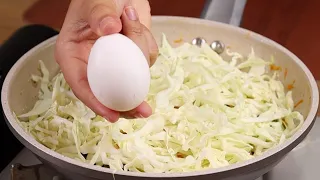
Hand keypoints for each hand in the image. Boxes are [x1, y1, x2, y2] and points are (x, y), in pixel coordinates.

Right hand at [55, 0, 157, 121]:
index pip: (81, 86)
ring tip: (131, 22)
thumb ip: (100, 14)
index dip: (96, 104)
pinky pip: (145, 62)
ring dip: (139, 52)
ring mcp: (113, 63)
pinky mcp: (130, 59)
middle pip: (108, 94)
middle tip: (143, 111)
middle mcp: (92, 64)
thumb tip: (109, 29)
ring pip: (132, 78)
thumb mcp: (95, 2)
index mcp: (72, 55)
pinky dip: (147, 45)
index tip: (112, 114)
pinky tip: (138, 26)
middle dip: (126, 104)